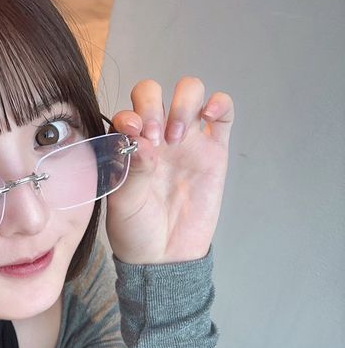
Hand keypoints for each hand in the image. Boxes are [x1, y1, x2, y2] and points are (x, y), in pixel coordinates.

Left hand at [106, 76, 233, 263]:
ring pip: (188, 92)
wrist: (164, 255)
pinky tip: (209, 115)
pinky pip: (223, 113)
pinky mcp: (214, 150)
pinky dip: (219, 103)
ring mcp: (187, 140)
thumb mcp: (123, 203)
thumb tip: (141, 139)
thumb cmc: (136, 230)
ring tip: (178, 137)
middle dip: (153, 105)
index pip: (127, 111)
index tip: (135, 136)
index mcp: (128, 145)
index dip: (130, 115)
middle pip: (153, 92)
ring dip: (183, 103)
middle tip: (156, 136)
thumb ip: (131, 170)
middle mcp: (155, 136)